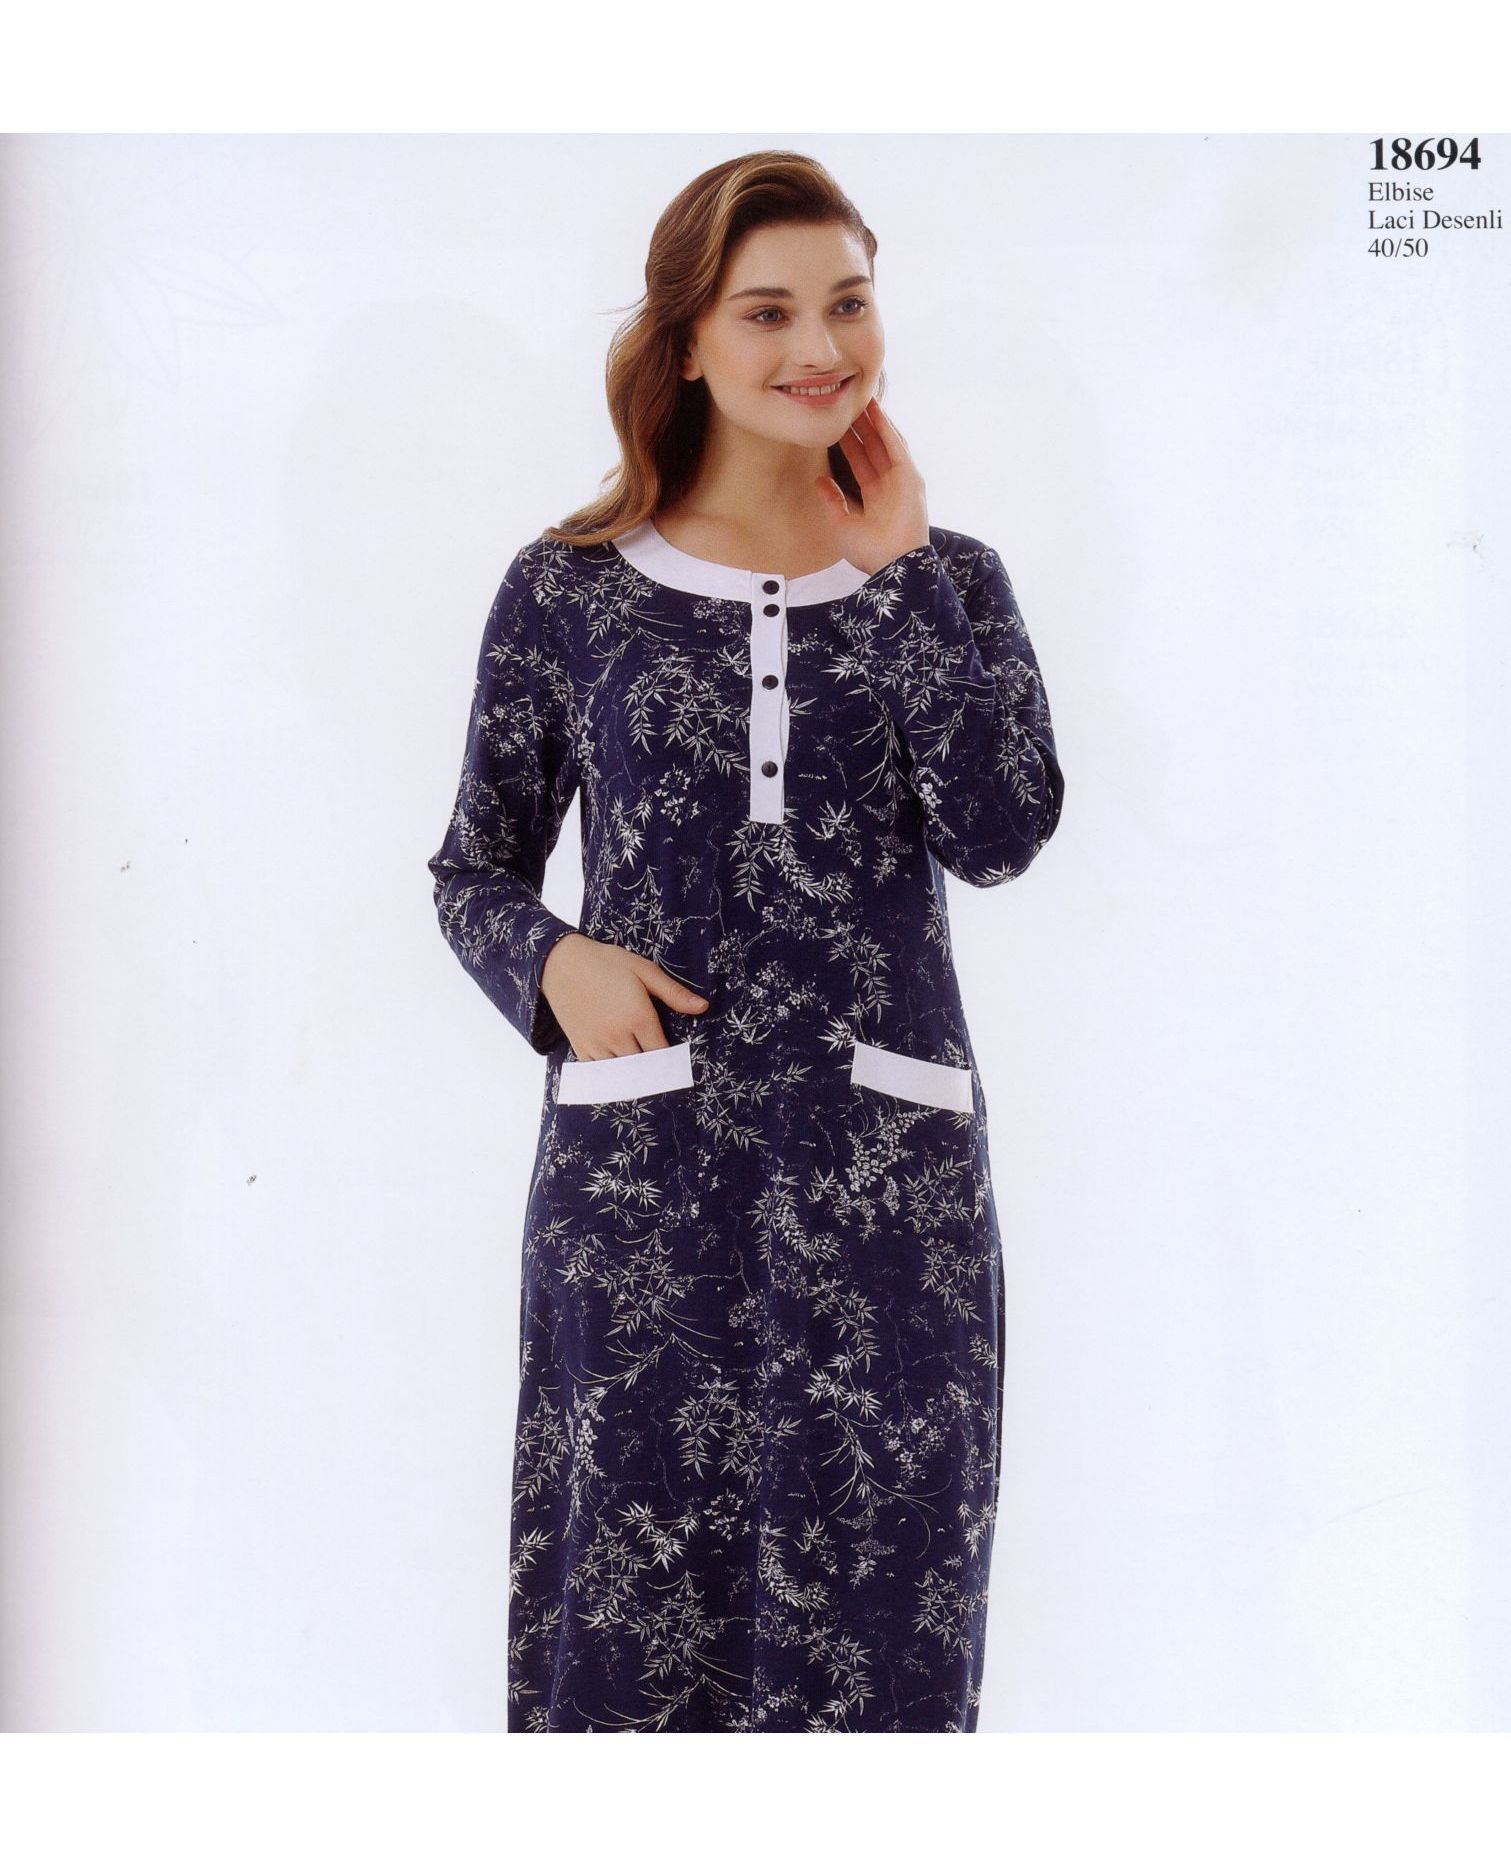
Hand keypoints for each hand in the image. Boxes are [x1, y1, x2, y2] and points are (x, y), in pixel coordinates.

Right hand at [541, 932, 708, 1058]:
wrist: (560, 963)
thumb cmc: (606, 963)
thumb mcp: (644, 970)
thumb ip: (673, 993)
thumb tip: (703, 1008)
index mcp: (638, 1017)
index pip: (662, 1053)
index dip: (671, 1060)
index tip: (677, 1062)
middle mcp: (618, 1035)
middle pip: (643, 1067)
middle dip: (654, 1070)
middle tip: (662, 1072)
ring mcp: (597, 1044)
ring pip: (621, 1073)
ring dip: (632, 1073)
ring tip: (642, 1073)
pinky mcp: (580, 1047)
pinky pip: (599, 1071)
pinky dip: (610, 1073)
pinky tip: (618, 1069)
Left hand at [813, 396, 931, 574]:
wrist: (893, 564)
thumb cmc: (870, 552)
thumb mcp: (842, 524)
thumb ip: (832, 500)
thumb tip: (819, 480)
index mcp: (875, 498)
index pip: (860, 463)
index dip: (849, 444)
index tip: (836, 427)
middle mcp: (890, 486)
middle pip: (873, 448)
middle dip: (862, 427)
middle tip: (848, 405)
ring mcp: (902, 479)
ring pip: (885, 443)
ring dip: (875, 422)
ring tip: (862, 400)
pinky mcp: (910, 476)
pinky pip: (896, 447)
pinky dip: (887, 428)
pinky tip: (877, 412)